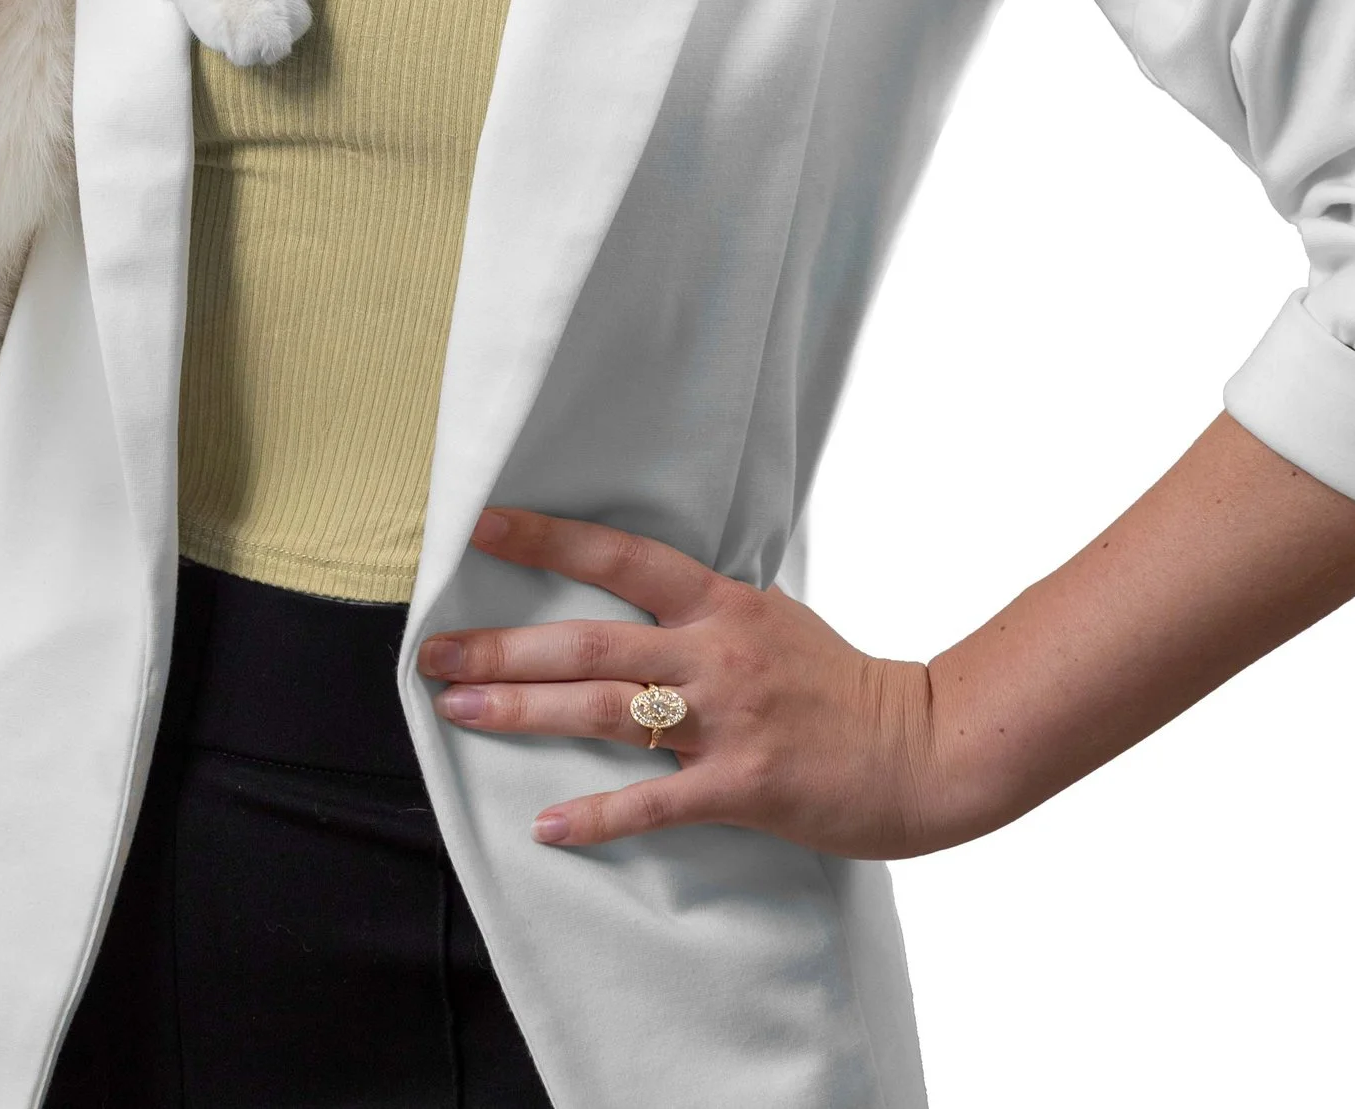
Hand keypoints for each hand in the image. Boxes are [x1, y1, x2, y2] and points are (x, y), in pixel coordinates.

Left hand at [419, 505, 961, 858]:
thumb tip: (643, 592)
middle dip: (504, 646)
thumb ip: (706, 608)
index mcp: (721, 601)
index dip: (548, 539)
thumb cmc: (839, 682)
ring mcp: (728, 719)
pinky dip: (597, 816)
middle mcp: (716, 651)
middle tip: (434, 651)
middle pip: (589, 643)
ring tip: (460, 709)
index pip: (619, 557)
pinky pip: (655, 801)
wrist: (920, 746)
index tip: (483, 528)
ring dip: (523, 711)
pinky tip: (546, 826)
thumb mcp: (772, 617)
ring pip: (605, 712)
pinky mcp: (744, 784)